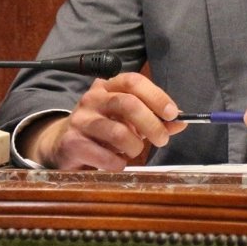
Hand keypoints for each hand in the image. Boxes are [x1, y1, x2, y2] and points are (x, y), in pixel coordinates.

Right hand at [21, 72, 186, 170]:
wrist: (64, 145)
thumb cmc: (104, 130)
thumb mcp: (129, 120)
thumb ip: (155, 119)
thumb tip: (182, 121)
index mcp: (109, 86)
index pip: (133, 81)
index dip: (156, 96)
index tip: (173, 113)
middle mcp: (93, 98)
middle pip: (127, 104)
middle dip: (151, 124)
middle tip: (162, 140)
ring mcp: (81, 120)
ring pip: (117, 132)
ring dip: (135, 147)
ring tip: (135, 151)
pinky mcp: (72, 143)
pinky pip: (105, 156)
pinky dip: (118, 163)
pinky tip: (117, 162)